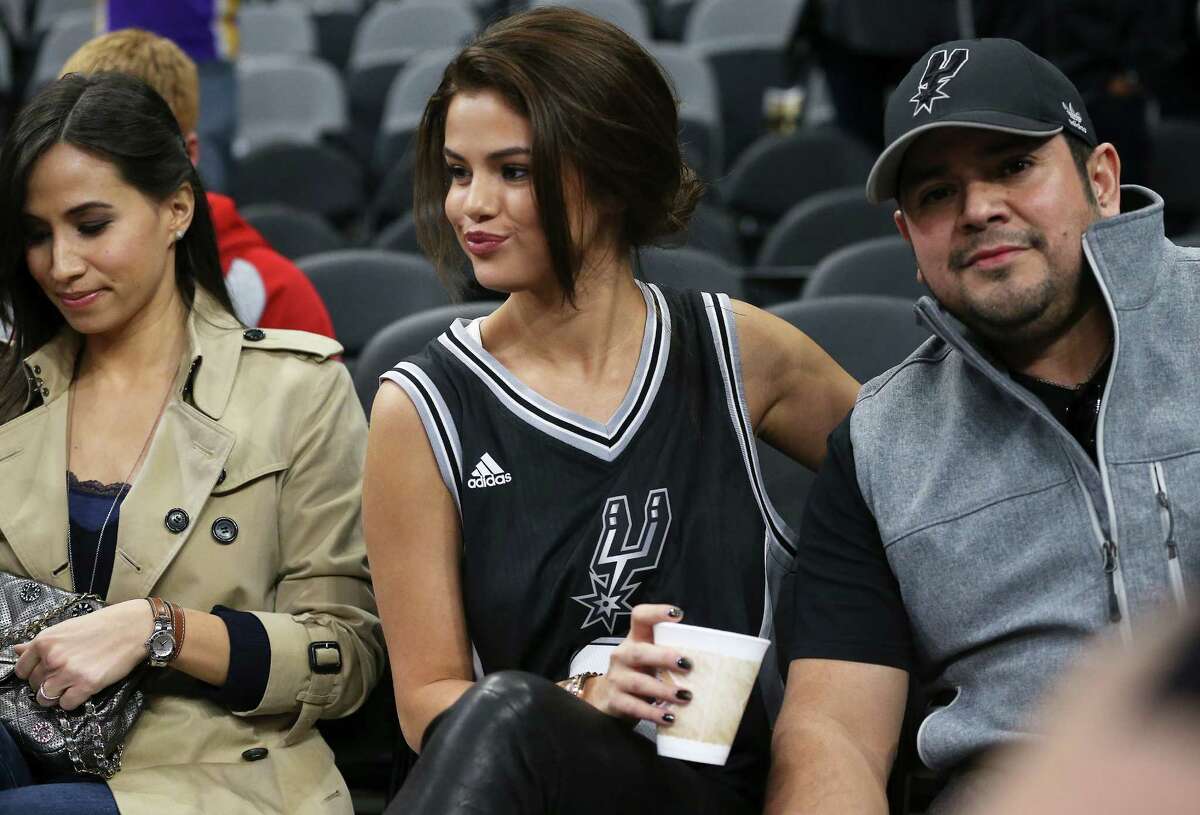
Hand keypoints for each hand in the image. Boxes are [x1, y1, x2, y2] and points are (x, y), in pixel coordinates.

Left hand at [13, 599, 153, 710]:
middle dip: (46, 684)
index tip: (44, 672)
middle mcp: (52, 658)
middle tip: (64, 677)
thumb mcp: (66, 628)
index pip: (21, 670)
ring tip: (71, 686)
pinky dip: (73, 701)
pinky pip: (66, 705)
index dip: (32, 673)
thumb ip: (41, 643)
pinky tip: (83, 689)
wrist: (133, 628)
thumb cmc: (101, 626)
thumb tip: (16, 650)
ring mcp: (68, 673)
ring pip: (46, 698)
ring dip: (57, 695)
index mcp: (45, 641)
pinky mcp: (86, 685)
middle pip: (34, 685)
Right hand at [583, 604, 692, 726]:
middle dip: (664, 657)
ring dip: (664, 690)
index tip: (678, 614)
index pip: (640, 617)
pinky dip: (653, 713)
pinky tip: (669, 717)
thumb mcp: (651, 660)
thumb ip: (671, 654)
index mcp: (635, 639)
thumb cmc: (641, 674)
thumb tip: (715, 660)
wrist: (609, 700)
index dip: (656, 612)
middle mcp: (622, 655)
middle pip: (639, 652)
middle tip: (688, 665)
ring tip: (685, 696)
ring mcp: (616, 678)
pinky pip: (634, 707)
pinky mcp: (614, 701)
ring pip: (639, 682)